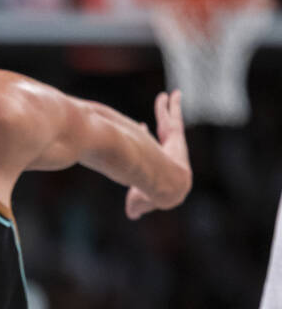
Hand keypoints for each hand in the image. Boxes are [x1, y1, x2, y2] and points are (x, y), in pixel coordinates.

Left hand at [126, 89, 189, 218]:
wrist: (163, 187)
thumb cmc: (149, 194)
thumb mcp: (137, 201)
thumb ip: (136, 206)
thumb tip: (133, 215)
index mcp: (160, 169)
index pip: (154, 152)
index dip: (148, 139)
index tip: (141, 126)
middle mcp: (169, 155)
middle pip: (165, 135)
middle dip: (163, 123)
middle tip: (162, 111)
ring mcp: (173, 146)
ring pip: (170, 123)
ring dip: (168, 109)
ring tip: (166, 96)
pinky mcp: (175, 138)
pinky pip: (174, 117)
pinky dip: (173, 105)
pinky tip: (172, 93)